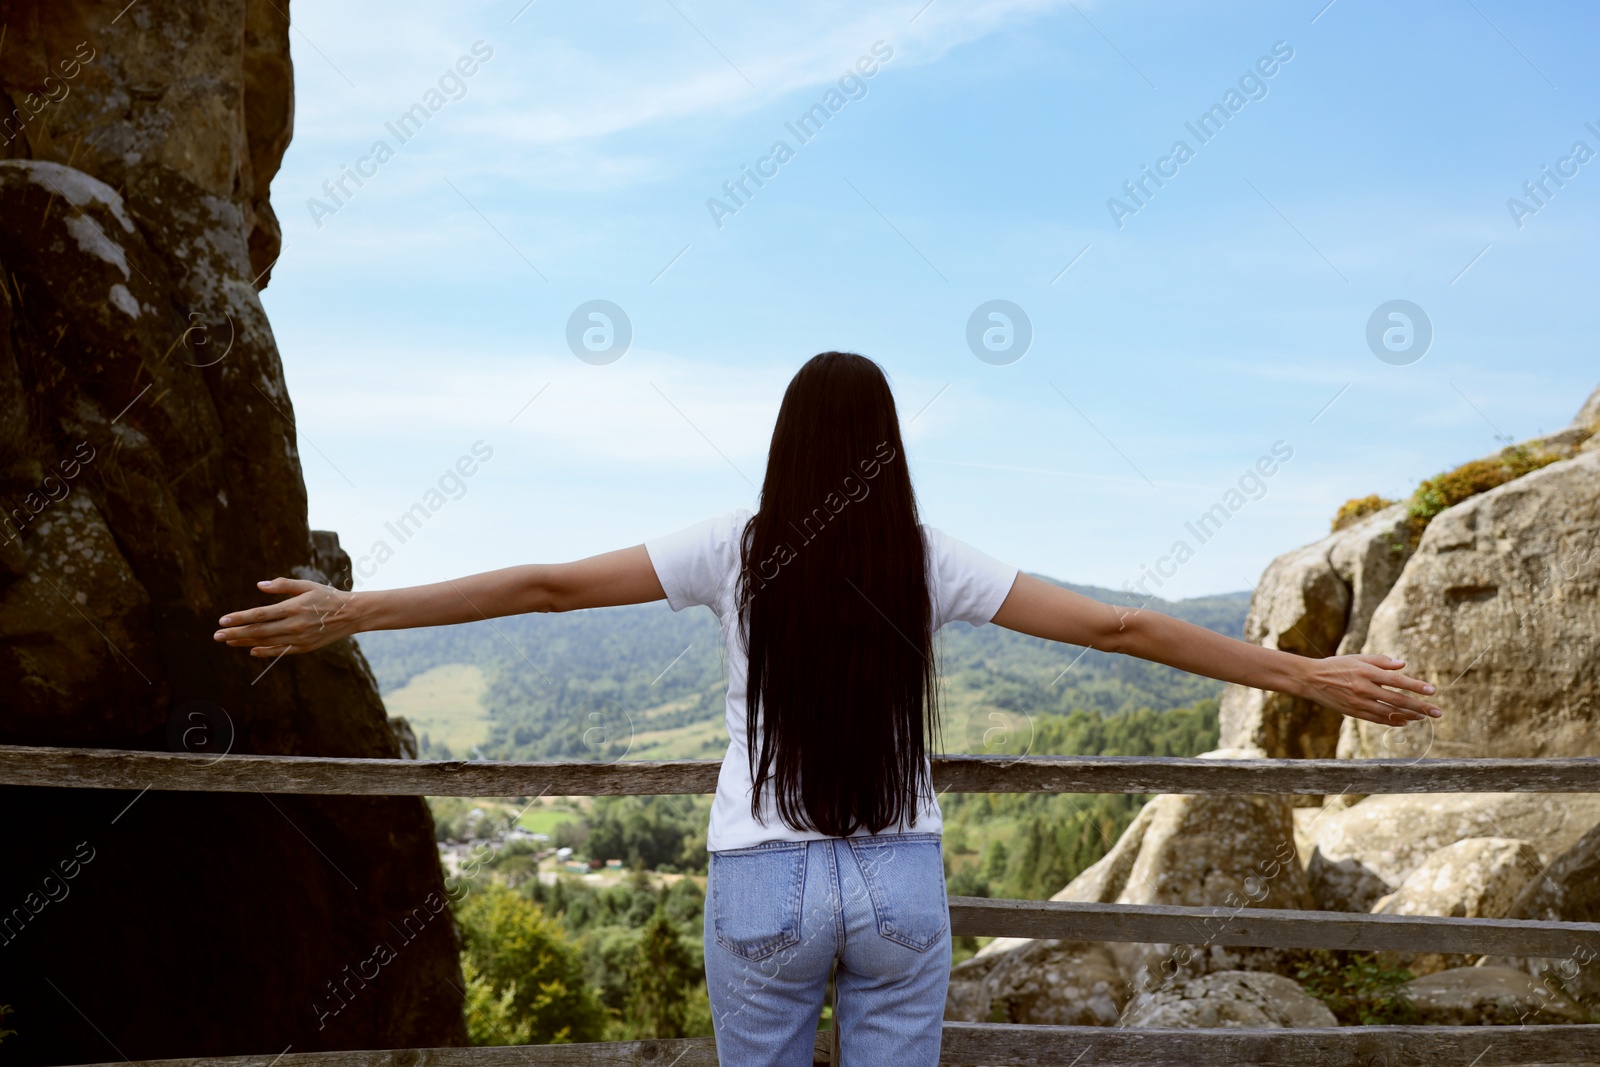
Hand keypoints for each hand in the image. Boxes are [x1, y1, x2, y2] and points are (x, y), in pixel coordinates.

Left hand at [213, 577, 361, 656]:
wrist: (351, 614)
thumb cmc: (327, 596)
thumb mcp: (306, 585)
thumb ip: (282, 585)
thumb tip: (259, 585)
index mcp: (293, 607)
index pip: (259, 614)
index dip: (239, 618)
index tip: (222, 620)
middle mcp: (294, 625)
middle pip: (258, 630)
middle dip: (235, 633)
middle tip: (217, 635)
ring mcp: (299, 638)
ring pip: (266, 641)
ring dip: (245, 642)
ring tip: (228, 641)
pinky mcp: (304, 647)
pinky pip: (280, 651)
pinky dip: (265, 651)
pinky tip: (251, 650)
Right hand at [1301, 654, 1442, 725]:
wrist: (1310, 679)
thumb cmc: (1336, 665)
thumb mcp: (1358, 658)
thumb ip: (1380, 661)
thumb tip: (1403, 665)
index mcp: (1367, 672)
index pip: (1397, 680)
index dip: (1416, 686)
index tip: (1432, 691)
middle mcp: (1364, 688)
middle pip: (1398, 699)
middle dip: (1420, 706)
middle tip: (1437, 712)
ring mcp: (1359, 702)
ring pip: (1389, 712)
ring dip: (1409, 715)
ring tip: (1423, 717)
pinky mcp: (1353, 711)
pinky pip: (1377, 719)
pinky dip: (1392, 721)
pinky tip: (1404, 722)